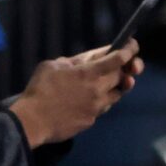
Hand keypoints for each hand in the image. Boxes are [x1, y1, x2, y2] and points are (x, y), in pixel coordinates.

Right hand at [7, 42, 143, 148]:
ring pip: (116, 94)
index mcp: (88, 72)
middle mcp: (97, 90)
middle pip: (122, 76)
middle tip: (125, 64)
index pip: (118, 58)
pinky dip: (101, 101)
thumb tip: (86, 61)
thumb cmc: (40, 89)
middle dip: (125, 69)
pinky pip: (102, 108)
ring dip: (115, 86)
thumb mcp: (53, 65)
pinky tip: (89, 99)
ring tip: (105, 82)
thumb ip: (74, 62)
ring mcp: (96, 107)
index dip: (129, 50)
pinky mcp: (91, 120)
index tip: (132, 45)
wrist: (33, 121)